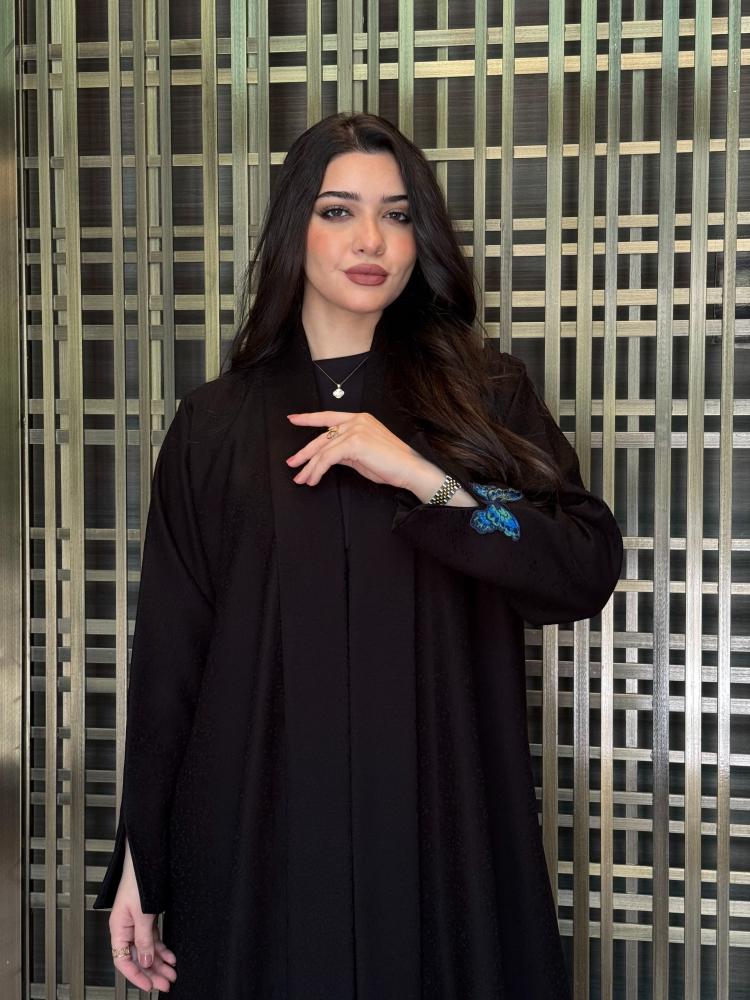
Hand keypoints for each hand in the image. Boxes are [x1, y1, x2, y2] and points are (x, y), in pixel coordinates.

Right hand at [108, 838, 176, 991]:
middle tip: (166, 983)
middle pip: (138, 958)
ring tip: (171, 973)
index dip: (136, 975)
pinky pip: (153, 939)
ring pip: (147, 950)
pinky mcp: (146, 918)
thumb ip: (144, 938)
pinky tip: (170, 956)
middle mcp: (125, 928)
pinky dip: (162, 948)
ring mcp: (136, 924)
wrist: (144, 859)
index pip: (123, 961)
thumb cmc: (138, 880)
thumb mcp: (142, 913)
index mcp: (118, 928)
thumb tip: (146, 961)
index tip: (149, 985)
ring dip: (160, 963)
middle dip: (152, 972)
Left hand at [285, 410, 426, 489]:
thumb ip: (345, 451)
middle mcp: (356, 421)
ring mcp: (355, 430)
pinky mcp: (354, 443)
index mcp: (360, 419)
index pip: (328, 417)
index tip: (293, 419)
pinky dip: (318, 470)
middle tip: (292, 463)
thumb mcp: (363, 455)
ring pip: (323, 450)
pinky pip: (328, 458)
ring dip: (310, 467)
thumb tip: (328, 458)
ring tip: (302, 478)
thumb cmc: (391, 465)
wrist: (410, 469)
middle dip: (304, 453)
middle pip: (322, 436)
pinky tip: (314, 479)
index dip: (308, 418)